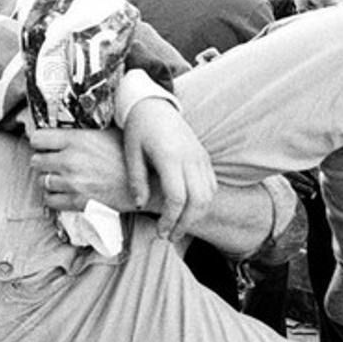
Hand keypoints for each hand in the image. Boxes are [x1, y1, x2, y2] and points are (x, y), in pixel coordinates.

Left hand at [30, 128, 135, 212]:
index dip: (39, 141)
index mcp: (77, 139)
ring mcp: (73, 182)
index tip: (45, 144)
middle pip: (36, 161)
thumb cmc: (129, 156)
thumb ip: (83, 132)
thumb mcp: (107, 133)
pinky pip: (50, 200)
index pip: (38, 138)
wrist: (146, 183)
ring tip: (59, 178)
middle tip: (52, 162)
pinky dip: (53, 197)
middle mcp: (70, 160)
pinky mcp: (78, 201)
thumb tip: (67, 127)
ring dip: (48, 179)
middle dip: (42, 161)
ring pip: (42, 181)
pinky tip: (62, 192)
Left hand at [122, 98, 215, 240]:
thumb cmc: (138, 128)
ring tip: (178, 228)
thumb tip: (140, 205)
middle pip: (198, 201)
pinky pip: (211, 186)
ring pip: (208, 195)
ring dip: (196, 216)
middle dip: (185, 224)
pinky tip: (188, 212)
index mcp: (170, 157)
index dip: (170, 219)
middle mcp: (190, 158)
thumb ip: (136, 180)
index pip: (177, 197)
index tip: (160, 231)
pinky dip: (203, 203)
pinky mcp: (204, 158)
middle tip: (169, 237)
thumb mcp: (131, 153)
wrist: (154, 105)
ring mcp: (200, 157)